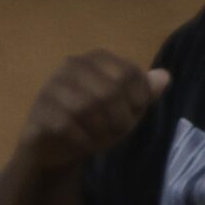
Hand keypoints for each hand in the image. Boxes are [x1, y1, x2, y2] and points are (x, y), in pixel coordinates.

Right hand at [18, 50, 168, 170]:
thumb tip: (165, 77)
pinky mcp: (40, 110)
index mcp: (96, 59)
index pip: (128, 74)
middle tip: (118, 133)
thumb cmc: (94, 122)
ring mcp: (52, 86)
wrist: (55, 144)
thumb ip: (144, 92)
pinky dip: (82, 140)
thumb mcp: (125, 108)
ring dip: (101, 130)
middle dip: (120, 119)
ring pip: (87, 107)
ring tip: (101, 139)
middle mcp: (72, 65)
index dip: (138, 100)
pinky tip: (84, 144)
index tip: (134, 115)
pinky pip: (67, 125)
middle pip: (110, 91)